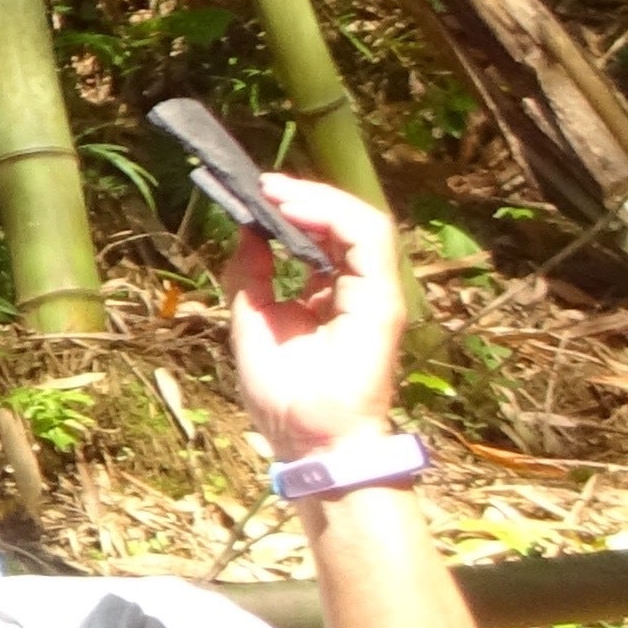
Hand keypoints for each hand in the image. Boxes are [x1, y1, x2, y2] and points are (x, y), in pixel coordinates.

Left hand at [228, 171, 411, 461]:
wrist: (311, 442)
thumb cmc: (284, 397)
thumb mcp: (252, 322)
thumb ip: (251, 277)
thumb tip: (245, 231)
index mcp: (329, 297)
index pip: (323, 239)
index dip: (295, 212)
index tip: (256, 196)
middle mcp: (356, 291)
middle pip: (343, 226)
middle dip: (304, 198)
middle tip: (264, 185)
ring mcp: (374, 294)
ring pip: (363, 223)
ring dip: (318, 200)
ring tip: (276, 192)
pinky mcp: (382, 301)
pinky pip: (370, 240)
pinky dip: (334, 216)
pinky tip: (295, 210)